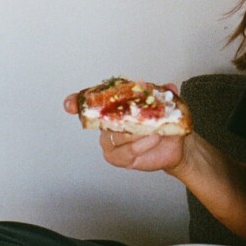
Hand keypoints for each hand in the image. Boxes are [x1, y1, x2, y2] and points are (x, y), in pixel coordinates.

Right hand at [64, 88, 187, 173]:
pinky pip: (125, 152)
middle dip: (127, 116)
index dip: (77, 103)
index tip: (69, 104)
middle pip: (107, 118)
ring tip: (156, 130)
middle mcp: (107, 124)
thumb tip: (169, 87)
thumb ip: (165, 95)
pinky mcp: (117, 158)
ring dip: (139, 132)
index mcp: (113, 107)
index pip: (90, 103)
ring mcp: (110, 142)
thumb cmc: (165, 124)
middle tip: (145, 115)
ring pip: (118, 135)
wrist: (175, 146)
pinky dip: (141, 145)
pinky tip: (153, 139)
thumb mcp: (166, 106)